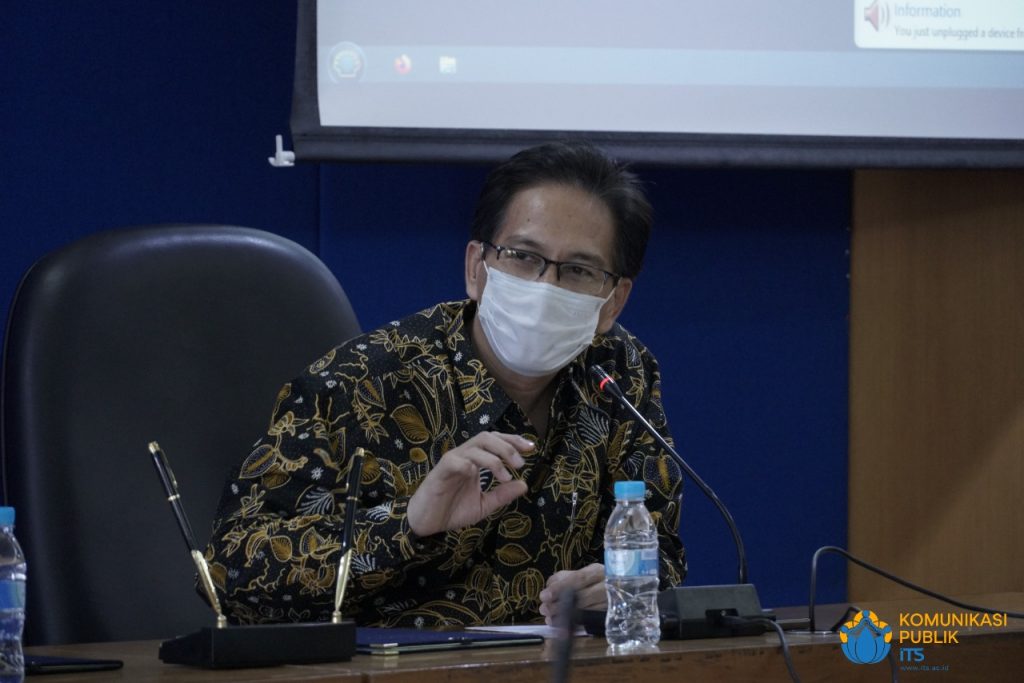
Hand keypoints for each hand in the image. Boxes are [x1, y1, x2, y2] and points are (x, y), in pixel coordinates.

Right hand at [407, 432, 531, 537]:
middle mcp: (464, 456)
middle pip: (487, 437)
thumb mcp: (484, 505)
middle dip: (507, 446)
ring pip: (474, 446)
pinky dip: (468, 464)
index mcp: (475, 461)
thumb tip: (524, 484)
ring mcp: (452, 462)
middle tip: (520, 463)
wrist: (428, 524)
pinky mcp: (440, 472)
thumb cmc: (453, 510)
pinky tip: (477, 474)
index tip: (531, 448)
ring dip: (493, 457)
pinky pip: (455, 461)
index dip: (513, 440)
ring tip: (505, 474)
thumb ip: (502, 495)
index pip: (495, 440)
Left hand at [538, 562, 605, 625]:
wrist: (620, 591)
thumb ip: (564, 578)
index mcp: (598, 572)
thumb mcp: (581, 573)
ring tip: (549, 618)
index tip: (544, 595)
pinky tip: (561, 625)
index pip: (578, 579)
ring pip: (585, 612)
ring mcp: (610, 604)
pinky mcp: (609, 617)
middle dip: (559, 605)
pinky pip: (589, 622)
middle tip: (544, 609)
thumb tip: (549, 586)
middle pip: (582, 597)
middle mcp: (607, 587)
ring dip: (564, 616)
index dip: (560, 588)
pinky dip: (573, 624)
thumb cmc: (595, 581)